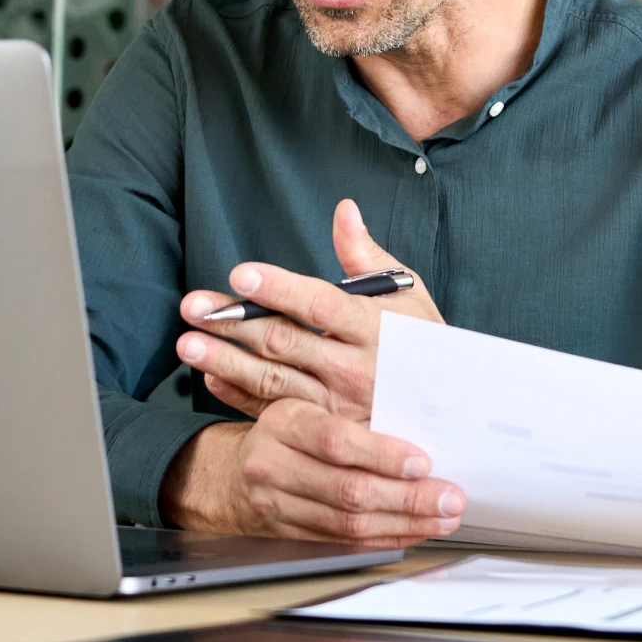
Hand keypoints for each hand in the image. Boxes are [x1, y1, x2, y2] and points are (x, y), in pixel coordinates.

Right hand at [160, 401, 465, 546]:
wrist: (233, 471)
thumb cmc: (283, 428)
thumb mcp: (300, 399)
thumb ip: (343, 399)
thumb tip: (411, 401)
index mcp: (283, 421)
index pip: (334, 440)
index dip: (381, 454)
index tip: (422, 460)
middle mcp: (274, 464)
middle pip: (347, 488)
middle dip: (408, 497)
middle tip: (449, 496)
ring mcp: (279, 504)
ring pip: (350, 523)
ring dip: (405, 522)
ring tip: (443, 515)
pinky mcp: (290, 534)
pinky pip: (346, 542)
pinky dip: (385, 538)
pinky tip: (413, 529)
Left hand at [176, 199, 441, 421]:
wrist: (455, 420)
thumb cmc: (425, 347)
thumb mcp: (408, 298)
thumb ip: (367, 255)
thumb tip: (344, 209)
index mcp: (372, 328)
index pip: (320, 303)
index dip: (279, 287)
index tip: (240, 273)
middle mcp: (354, 368)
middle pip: (285, 341)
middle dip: (234, 322)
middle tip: (191, 306)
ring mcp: (338, 406)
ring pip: (273, 380)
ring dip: (226, 361)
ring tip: (186, 343)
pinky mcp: (325, 432)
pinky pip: (276, 414)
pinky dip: (240, 397)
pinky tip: (211, 376)